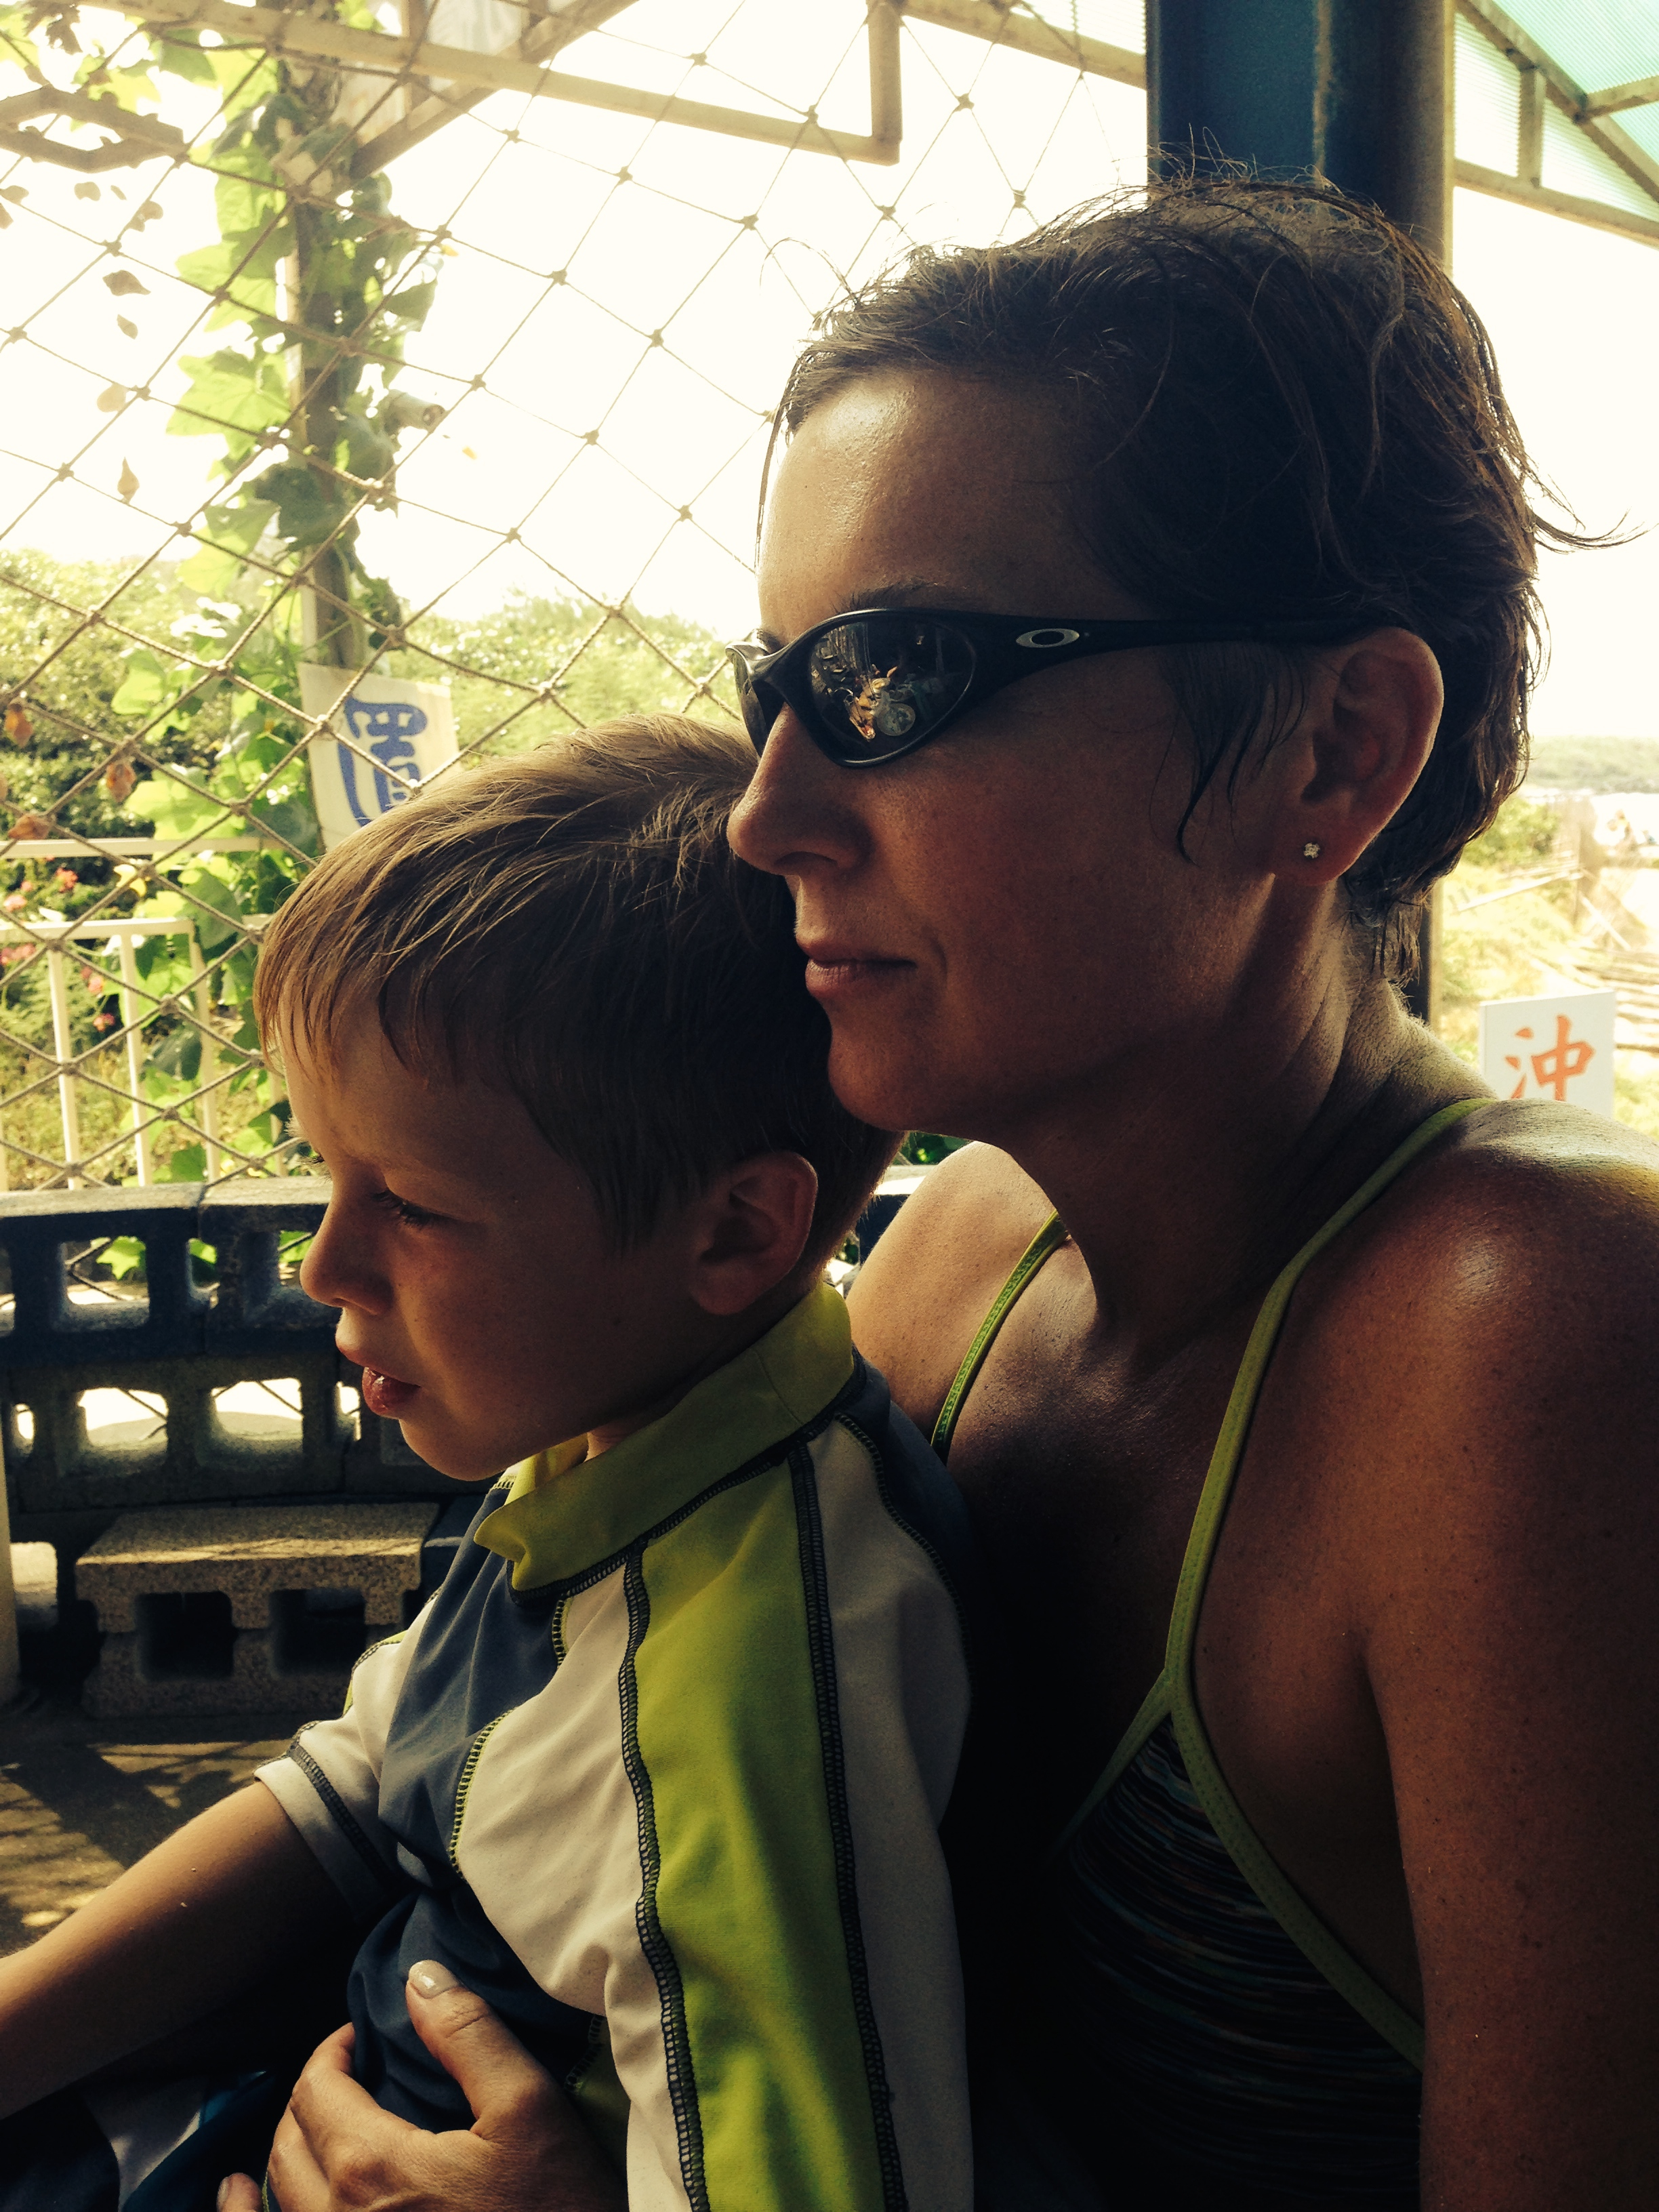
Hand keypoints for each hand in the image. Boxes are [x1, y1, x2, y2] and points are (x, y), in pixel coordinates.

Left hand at [218, 1961, 623, 2211]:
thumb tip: (419, 1978)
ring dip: (278, 2158)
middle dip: (309, 2099)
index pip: (317, 2089)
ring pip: (276, 2203)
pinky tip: (244, 2204)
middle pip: (287, 2144)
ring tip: (290, 2135)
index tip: (357, 2037)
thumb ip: (468, 2036)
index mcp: (369, 2168)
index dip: (332, 2052)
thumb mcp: (528, 2111)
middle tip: (343, 2077)